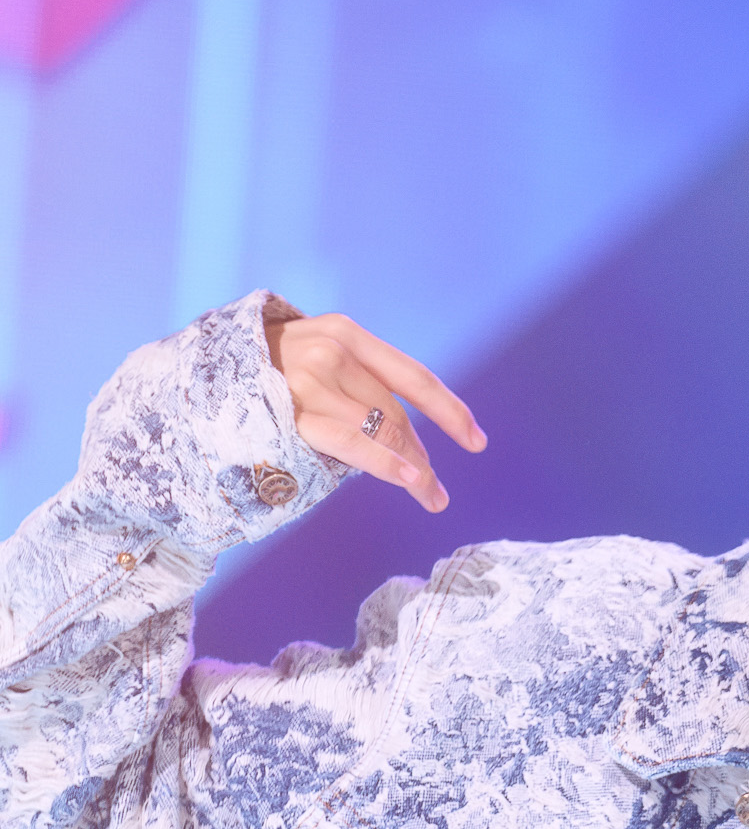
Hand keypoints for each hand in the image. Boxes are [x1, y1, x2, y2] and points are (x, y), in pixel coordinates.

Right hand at [263, 309, 485, 512]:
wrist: (192, 381)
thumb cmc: (260, 378)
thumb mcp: (315, 363)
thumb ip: (357, 385)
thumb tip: (408, 439)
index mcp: (344, 334)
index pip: (412, 376)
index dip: (449, 411)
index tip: (477, 441)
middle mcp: (331, 351)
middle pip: (396, 412)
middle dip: (422, 453)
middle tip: (436, 490)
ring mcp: (310, 382)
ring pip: (381, 430)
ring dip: (411, 468)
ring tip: (430, 495)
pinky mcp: (291, 414)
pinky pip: (352, 444)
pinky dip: (385, 462)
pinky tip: (410, 479)